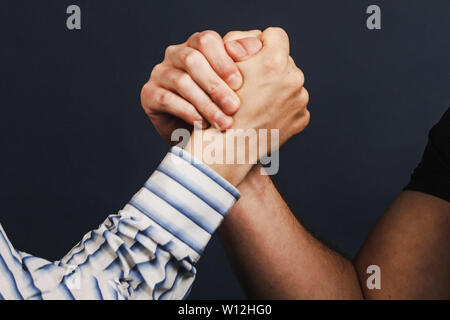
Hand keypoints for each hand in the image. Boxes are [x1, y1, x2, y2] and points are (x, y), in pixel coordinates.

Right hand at [140, 30, 262, 141]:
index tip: (239, 83)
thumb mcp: (235, 83)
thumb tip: (257, 46)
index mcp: (197, 45)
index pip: (207, 41)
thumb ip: (244, 61)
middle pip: (193, 60)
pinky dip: (187, 112)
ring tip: (223, 122)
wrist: (198, 132)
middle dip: (216, 85)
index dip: (223, 61)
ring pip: (182, 82)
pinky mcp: (149, 94)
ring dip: (206, 104)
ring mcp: (160, 73)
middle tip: (234, 107)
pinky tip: (202, 124)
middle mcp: (175, 54)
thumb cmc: (220, 102)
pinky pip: (166, 100)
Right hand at [186, 27, 309, 184]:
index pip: (275, 35)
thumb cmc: (219, 107)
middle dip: (269, 70)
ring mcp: (301, 100)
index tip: (251, 58)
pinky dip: (282, 109)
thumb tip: (259, 39)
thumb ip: (242, 44)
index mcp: (274, 61)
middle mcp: (293, 78)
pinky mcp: (302, 118)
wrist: (227, 149)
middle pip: (283, 61)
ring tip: (255, 104)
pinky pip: (294, 105)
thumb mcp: (224, 68)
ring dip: (276, 89)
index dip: (261, 43)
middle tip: (250, 86)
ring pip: (289, 84)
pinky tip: (264, 116)